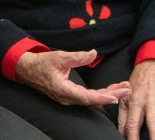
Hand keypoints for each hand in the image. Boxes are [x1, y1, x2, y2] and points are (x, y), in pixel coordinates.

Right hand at [16, 50, 130, 106]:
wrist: (27, 70)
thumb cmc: (41, 64)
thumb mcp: (59, 57)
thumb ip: (77, 57)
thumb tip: (93, 53)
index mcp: (64, 90)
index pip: (86, 97)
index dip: (102, 98)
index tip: (115, 97)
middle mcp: (67, 98)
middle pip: (92, 100)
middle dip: (111, 95)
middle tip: (127, 89)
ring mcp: (68, 98)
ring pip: (91, 99)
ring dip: (107, 94)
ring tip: (122, 88)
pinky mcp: (70, 95)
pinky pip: (87, 97)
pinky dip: (100, 94)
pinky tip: (110, 91)